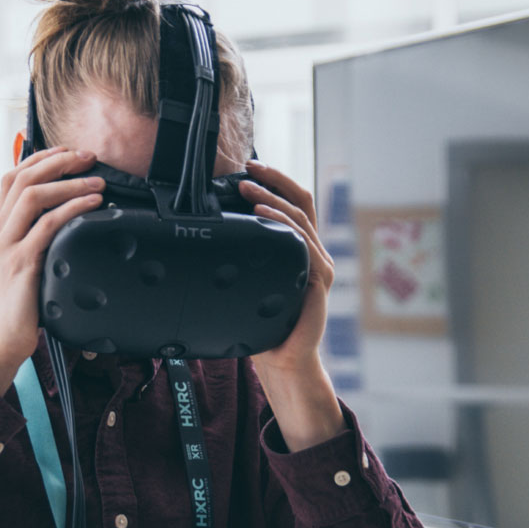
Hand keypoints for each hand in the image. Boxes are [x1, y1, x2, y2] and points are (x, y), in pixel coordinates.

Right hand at [0, 147, 104, 393]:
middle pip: (22, 178)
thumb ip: (36, 248)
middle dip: (58, 161)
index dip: (40, 159)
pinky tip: (93, 205)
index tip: (67, 152)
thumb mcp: (22, 271)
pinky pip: (48, 225)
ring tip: (98, 182)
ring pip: (34, 195)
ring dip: (70, 182)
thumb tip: (68, 232)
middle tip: (88, 157)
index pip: (11, 179)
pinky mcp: (21, 264)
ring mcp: (7, 247)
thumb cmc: (16, 313)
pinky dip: (73, 209)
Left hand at [238, 160, 334, 375]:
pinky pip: (302, 244)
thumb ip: (244, 261)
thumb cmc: (266, 325)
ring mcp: (319, 265)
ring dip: (273, 198)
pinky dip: (282, 225)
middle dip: (274, 180)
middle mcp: (315, 252)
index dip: (277, 181)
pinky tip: (263, 217)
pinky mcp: (318, 280)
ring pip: (300, 218)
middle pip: (301, 201)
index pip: (296, 203)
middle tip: (247, 170)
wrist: (285, 360)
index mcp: (301, 250)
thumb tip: (208, 238)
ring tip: (248, 190)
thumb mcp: (252, 284)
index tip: (251, 167)